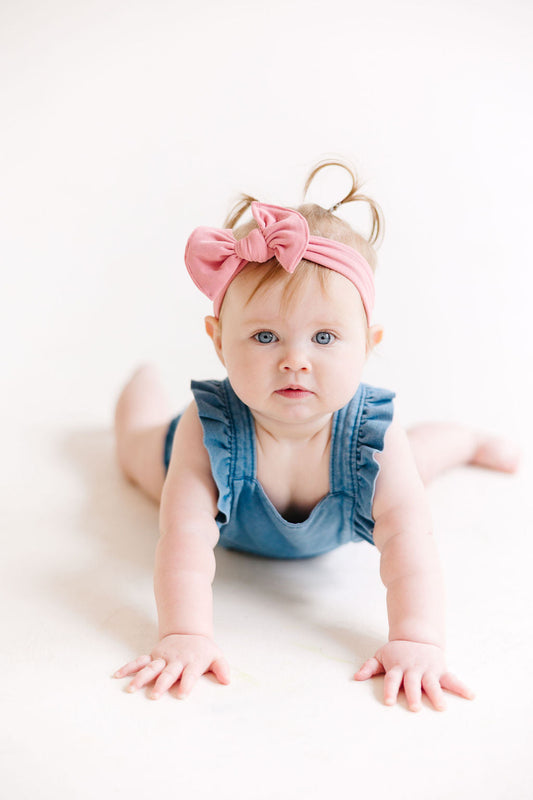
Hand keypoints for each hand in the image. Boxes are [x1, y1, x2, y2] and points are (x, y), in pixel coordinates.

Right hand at [113, 633, 229, 699]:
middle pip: (168, 673)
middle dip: (161, 683)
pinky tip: (117, 675)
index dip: (186, 684)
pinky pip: (139, 661)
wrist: (190, 632)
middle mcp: (176, 661)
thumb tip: (227, 680)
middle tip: (155, 695)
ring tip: (131, 689)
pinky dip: (128, 667)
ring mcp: (163, 658)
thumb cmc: (204, 650)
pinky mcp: (153, 656)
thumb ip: (222, 668)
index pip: (190, 674)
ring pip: (150, 668)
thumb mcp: (216, 656)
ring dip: (141, 678)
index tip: (181, 694)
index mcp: (192, 662)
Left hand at [353, 640, 473, 711]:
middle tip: (415, 707)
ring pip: (432, 683)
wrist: (417, 636)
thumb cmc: (397, 651)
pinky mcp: (440, 670)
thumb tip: (356, 678)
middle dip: (413, 694)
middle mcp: (413, 669)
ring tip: (441, 707)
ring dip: (436, 695)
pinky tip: (471, 695)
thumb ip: (370, 667)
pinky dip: (462, 687)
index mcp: (398, 667)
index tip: (387, 702)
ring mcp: (428, 669)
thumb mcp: (382, 655)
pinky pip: (452, 679)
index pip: (391, 679)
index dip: (389, 690)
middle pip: (412, 683)